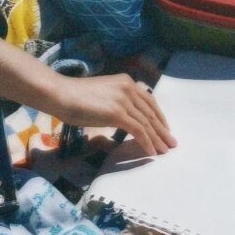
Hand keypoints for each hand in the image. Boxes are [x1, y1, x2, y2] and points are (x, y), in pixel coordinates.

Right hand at [52, 73, 175, 156]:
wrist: (62, 94)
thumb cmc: (76, 97)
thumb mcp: (103, 96)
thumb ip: (117, 103)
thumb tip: (126, 120)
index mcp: (126, 82)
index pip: (149, 101)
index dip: (159, 117)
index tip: (164, 129)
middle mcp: (129, 88)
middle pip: (151, 113)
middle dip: (162, 130)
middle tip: (171, 143)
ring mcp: (124, 100)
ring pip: (147, 123)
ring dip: (158, 139)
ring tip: (165, 151)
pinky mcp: (118, 113)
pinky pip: (138, 130)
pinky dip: (147, 142)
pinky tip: (151, 152)